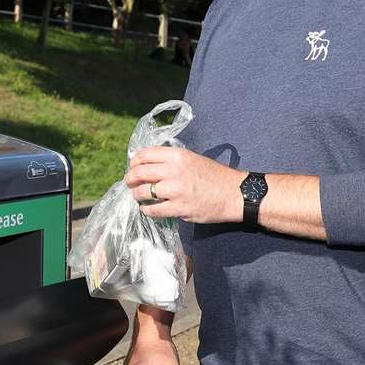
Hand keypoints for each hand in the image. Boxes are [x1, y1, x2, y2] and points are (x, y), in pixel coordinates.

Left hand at [125, 146, 241, 223]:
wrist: (235, 194)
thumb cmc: (214, 176)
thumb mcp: (192, 159)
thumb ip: (171, 161)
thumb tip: (148, 166)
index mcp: (178, 156)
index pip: (145, 154)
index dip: (134, 162)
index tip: (133, 167)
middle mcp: (174, 171)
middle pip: (139, 173)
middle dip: (130, 179)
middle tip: (130, 183)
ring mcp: (175, 191)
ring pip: (142, 192)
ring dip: (137, 195)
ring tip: (139, 197)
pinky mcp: (179, 208)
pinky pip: (153, 210)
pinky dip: (146, 210)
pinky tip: (148, 209)